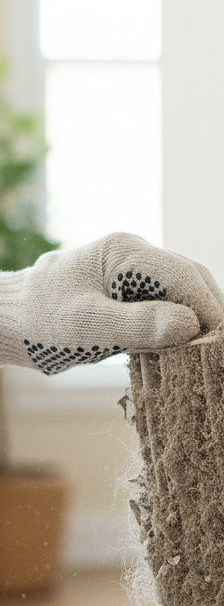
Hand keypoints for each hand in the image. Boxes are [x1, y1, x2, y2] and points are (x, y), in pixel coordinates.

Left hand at [1, 231, 222, 373]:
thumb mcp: (87, 326)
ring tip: (202, 353)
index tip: (217, 342)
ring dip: (193, 320)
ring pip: (178, 293)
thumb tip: (189, 324)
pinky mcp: (123, 295)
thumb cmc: (38, 322)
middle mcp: (131, 256)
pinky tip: (178, 351)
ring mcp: (128, 275)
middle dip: (206, 312)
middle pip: (188, 279)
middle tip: (215, 350)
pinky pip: (160, 307)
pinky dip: (174, 327)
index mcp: (123, 252)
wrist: (6, 322)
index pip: (183, 275)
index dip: (207, 308)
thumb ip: (138, 324)